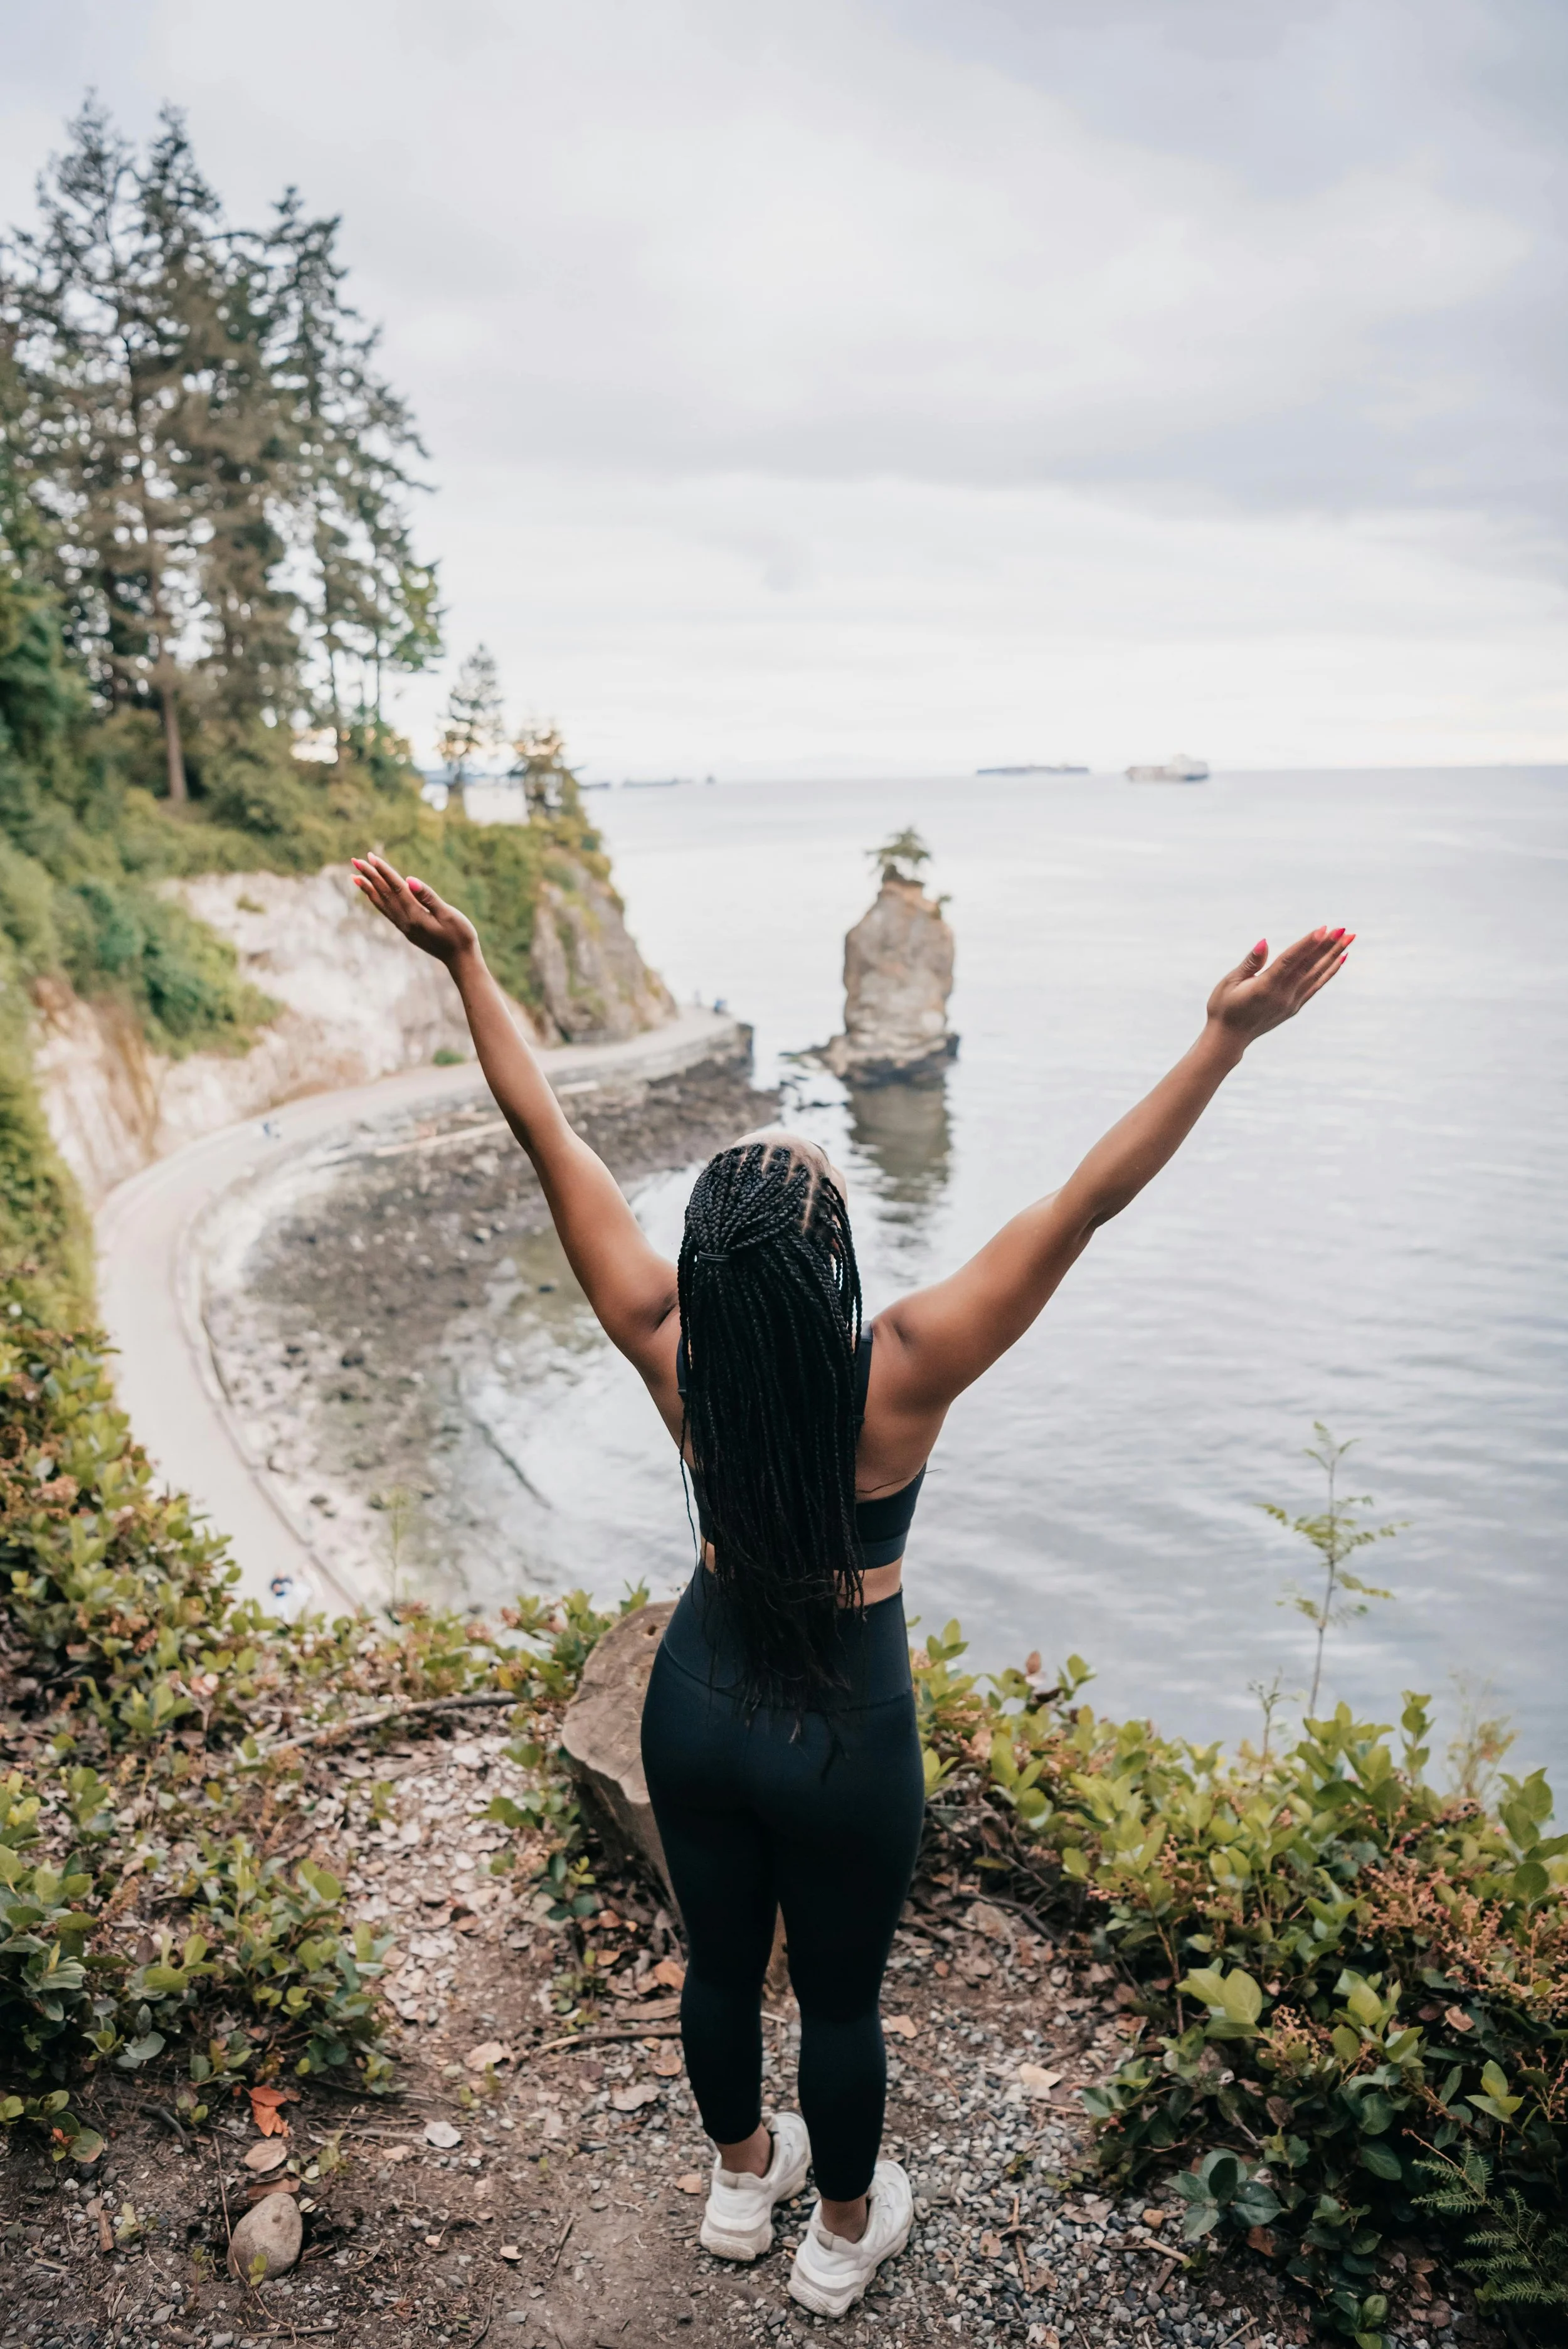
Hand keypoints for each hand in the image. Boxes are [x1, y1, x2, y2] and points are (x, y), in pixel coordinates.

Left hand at [351, 852, 477, 966]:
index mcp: (415, 915)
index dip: (383, 871)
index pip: (396, 888)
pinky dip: (377, 901)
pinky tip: (372, 895)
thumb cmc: (460, 935)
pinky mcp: (407, 930)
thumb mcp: (448, 914)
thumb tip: (409, 880)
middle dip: (370, 876)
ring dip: (368, 889)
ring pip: (382, 904)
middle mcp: (405, 922)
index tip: (370, 857)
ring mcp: (404, 927)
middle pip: (384, 894)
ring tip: (355, 877)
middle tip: (355, 861)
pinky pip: (387, 912)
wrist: (461, 960)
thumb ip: (428, 897)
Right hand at [1206, 926, 1352, 1046]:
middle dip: (1327, 946)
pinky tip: (1340, 959)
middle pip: (1308, 966)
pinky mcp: (1294, 1007)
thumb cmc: (1223, 1007)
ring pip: (1316, 975)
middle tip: (1344, 930)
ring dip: (1333, 956)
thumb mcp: (1229, 983)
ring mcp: (1290, 1003)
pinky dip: (1329, 972)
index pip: (1290, 961)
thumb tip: (1265, 943)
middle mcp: (1282, 996)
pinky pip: (1315, 986)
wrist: (1228, 1038)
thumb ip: (1250, 963)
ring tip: (1349, 939)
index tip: (1324, 929)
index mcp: (1264, 987)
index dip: (1307, 944)